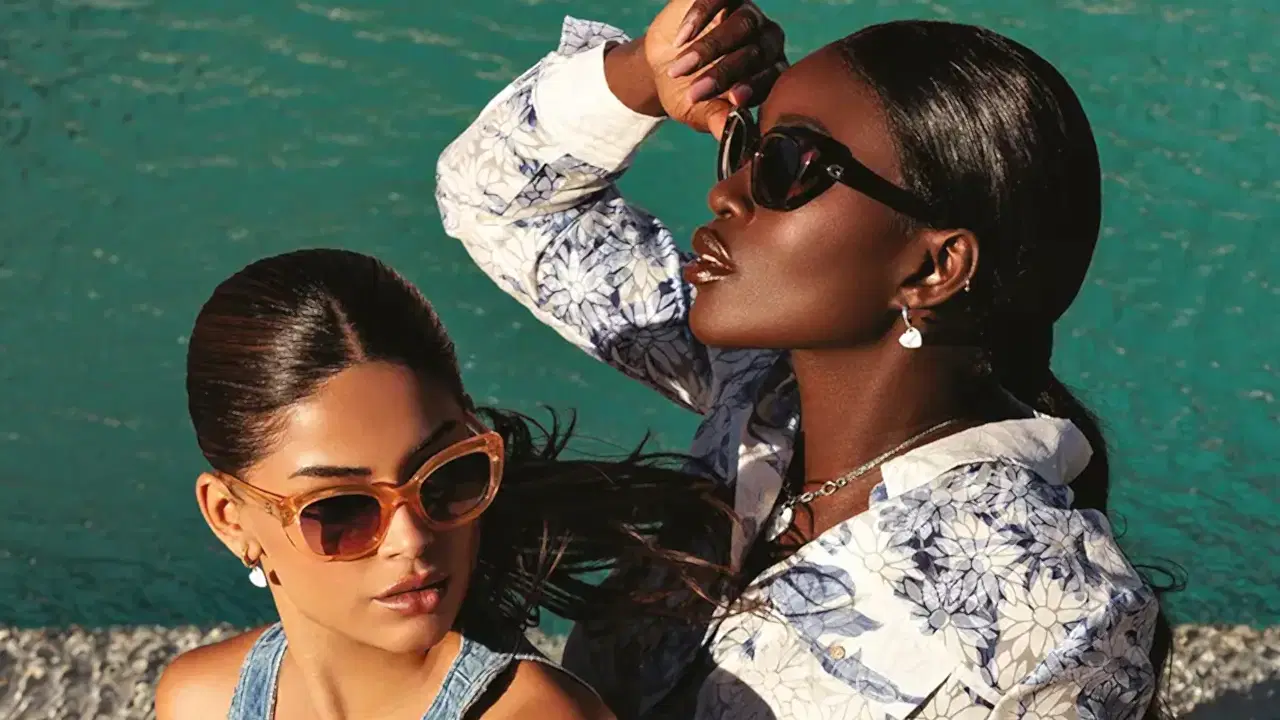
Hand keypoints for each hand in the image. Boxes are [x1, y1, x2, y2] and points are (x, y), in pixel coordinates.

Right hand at [606, 0, 785, 137]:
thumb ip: (717, 119)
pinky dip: (699, 16)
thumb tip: (730, 136)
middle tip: (695, 91)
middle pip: (756, 52)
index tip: (733, 101)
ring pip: (741, 26)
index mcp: (770, 74)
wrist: (661, 66)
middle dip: (723, 74)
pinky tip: (681, 38)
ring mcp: (747, 14)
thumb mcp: (698, 111)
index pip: (771, 79)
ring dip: (708, 49)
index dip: (752, 88)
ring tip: (679, 69)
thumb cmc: (687, 93)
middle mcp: (766, 42)